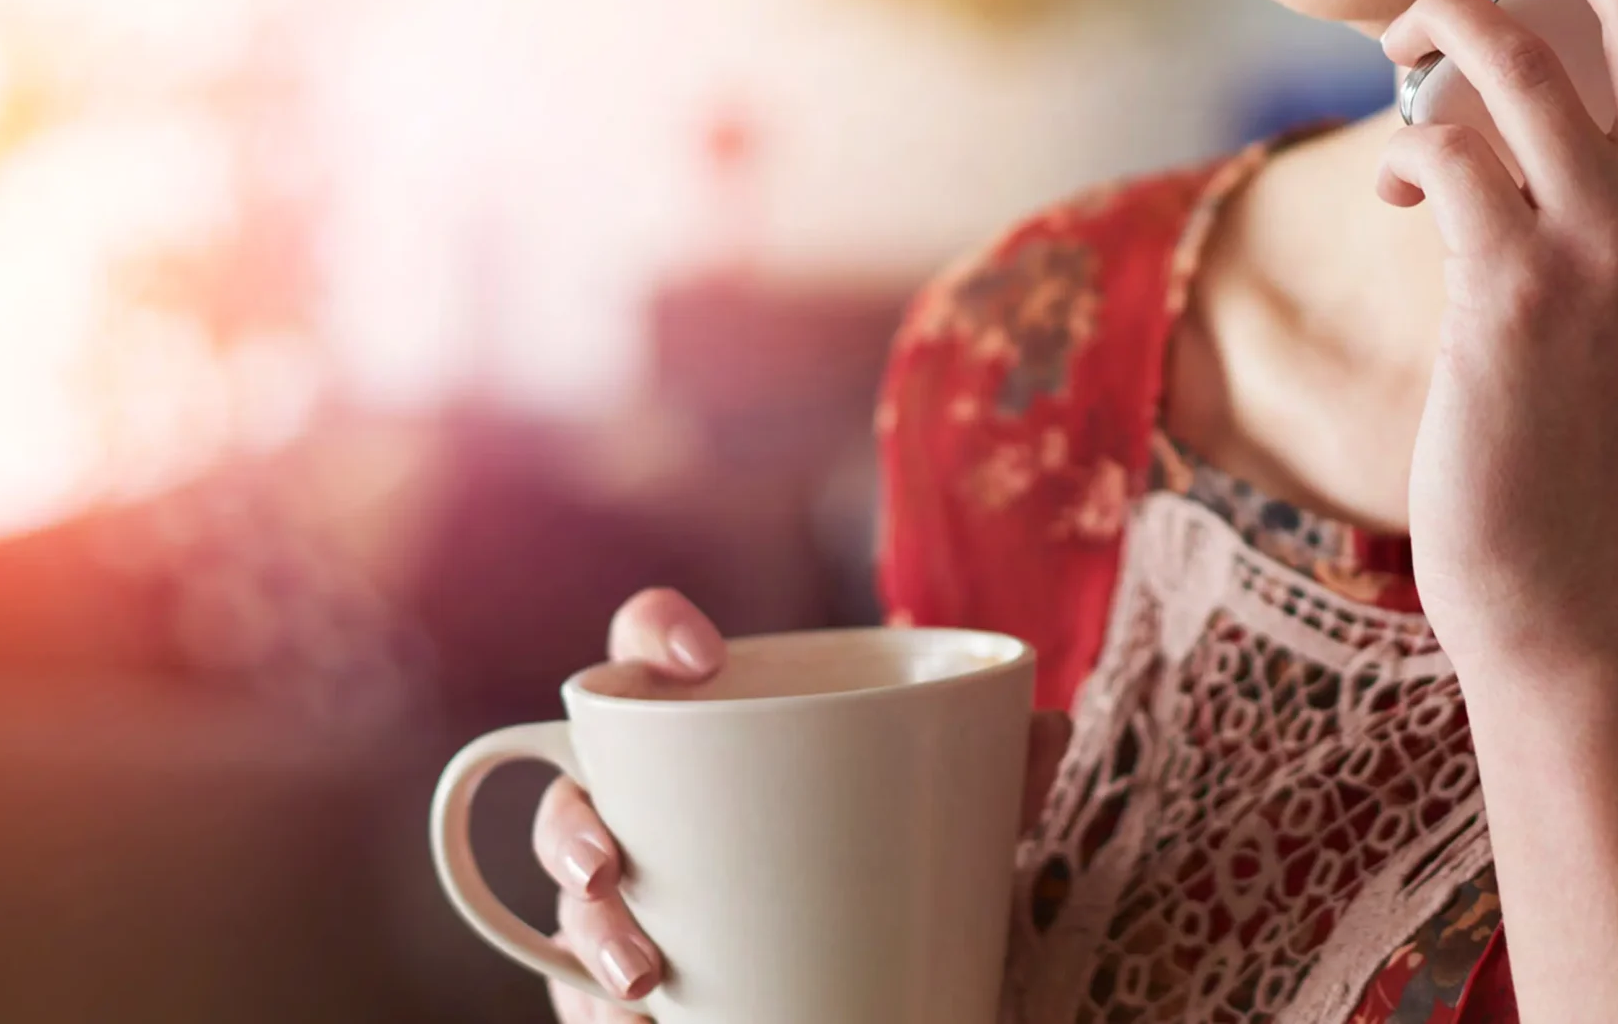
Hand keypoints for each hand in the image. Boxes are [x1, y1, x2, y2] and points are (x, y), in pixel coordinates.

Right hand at [532, 589, 1074, 1021]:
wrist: (874, 981)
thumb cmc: (883, 863)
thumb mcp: (945, 819)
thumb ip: (990, 772)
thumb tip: (1049, 724)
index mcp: (710, 728)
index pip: (644, 648)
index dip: (653, 630)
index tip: (701, 656)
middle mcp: (646, 805)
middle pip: (573, 790)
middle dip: (574, 828)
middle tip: (615, 866)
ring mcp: (626, 894)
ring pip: (568, 901)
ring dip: (589, 934)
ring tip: (644, 979)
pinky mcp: (616, 981)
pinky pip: (576, 994)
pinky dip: (598, 1012)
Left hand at [1375, 0, 1617, 665]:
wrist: (1568, 586)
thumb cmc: (1591, 436)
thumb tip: (1522, 76)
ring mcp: (1609, 248)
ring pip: (1512, 50)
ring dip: (1439, 23)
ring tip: (1409, 47)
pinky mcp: (1515, 286)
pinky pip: (1444, 140)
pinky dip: (1408, 134)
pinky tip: (1400, 176)